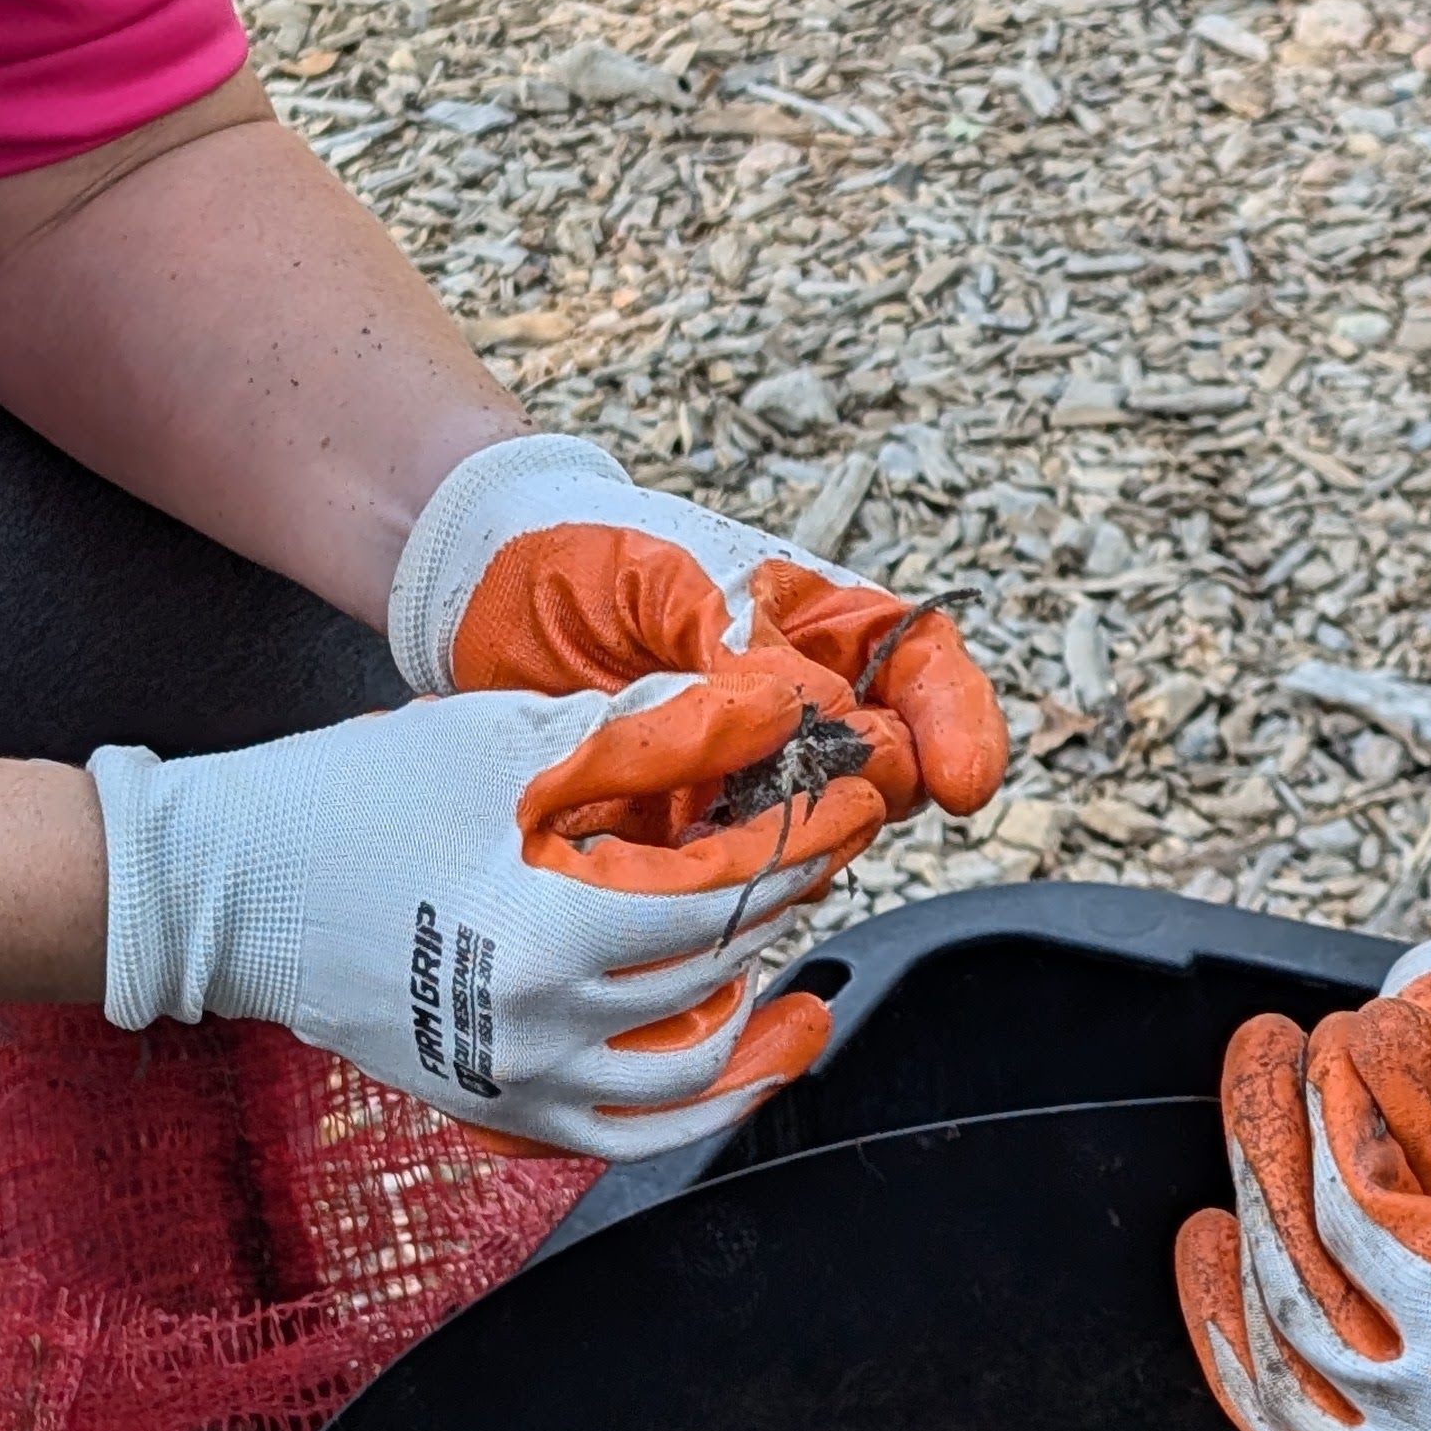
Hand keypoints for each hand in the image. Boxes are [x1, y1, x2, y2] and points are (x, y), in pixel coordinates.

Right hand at [91, 666, 881, 1160]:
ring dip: (759, 1024)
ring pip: (688, 1080)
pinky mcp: (489, 1104)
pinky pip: (621, 1134)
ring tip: (800, 972)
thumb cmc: (353, 797)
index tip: (852, 807)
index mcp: (551, 932)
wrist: (223, 889)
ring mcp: (514, 1082)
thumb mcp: (502, 740)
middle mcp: (543, 1028)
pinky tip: (734, 1057)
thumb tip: (756, 707)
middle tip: (828, 854)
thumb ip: (636, 732)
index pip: (723, 895)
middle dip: (786, 906)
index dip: (800, 844)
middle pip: (717, 973)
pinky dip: (693, 1104)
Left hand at [387, 435, 1006, 833]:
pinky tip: (694, 875)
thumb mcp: (661, 578)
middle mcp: (798, 706)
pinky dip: (729, 880)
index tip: (965, 784)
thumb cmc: (575, 550)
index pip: (923, 671)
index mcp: (814, 626)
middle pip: (888, 767)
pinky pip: (734, 872)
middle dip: (877, 794)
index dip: (960, 725)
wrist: (465, 595)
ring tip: (746, 836)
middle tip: (841, 803)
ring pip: (816, 831)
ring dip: (801, 844)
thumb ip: (741, 643)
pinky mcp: (682, 832)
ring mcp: (742, 774)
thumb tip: (823, 712)